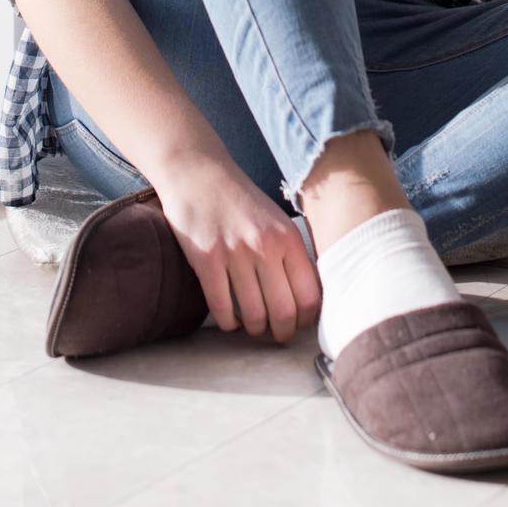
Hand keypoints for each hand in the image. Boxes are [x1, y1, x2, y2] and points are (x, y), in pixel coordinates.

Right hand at [151, 149, 321, 343]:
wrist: (198, 171)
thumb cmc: (239, 200)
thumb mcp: (276, 220)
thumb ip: (290, 254)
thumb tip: (305, 298)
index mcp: (287, 238)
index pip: (309, 296)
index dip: (306, 320)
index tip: (299, 324)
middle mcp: (265, 246)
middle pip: (283, 312)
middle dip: (282, 333)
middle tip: (276, 335)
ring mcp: (234, 253)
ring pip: (253, 314)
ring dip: (254, 329)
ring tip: (252, 326)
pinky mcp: (206, 258)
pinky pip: (221, 306)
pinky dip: (227, 322)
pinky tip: (229, 319)